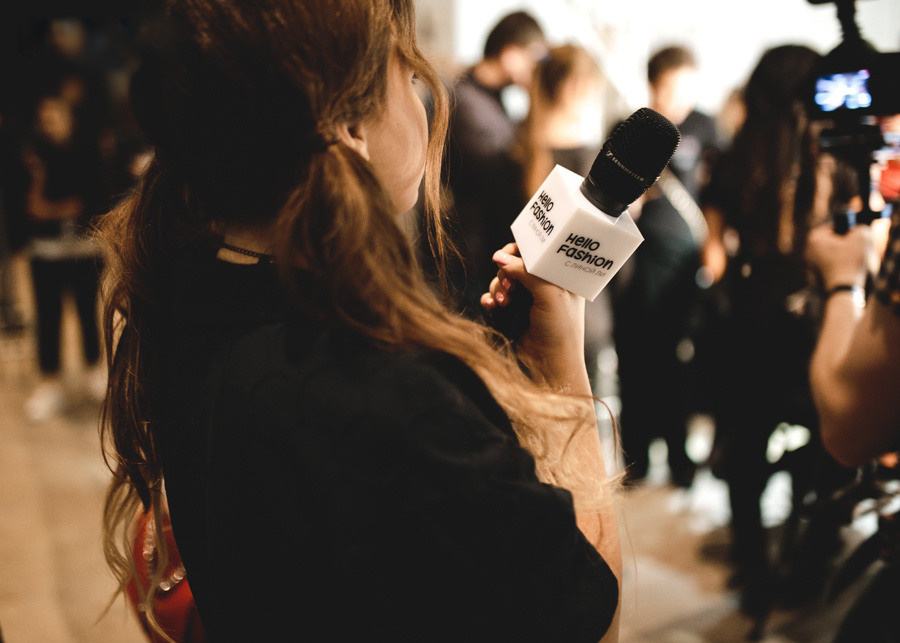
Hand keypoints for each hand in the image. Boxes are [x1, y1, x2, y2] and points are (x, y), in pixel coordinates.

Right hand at [481, 243, 586, 388]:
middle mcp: (541, 283)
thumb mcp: (549, 294)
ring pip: (501, 279)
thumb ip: (526, 272)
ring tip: (503, 302)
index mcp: (557, 275)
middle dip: (506, 272)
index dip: (520, 250)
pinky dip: (489, 298)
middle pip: (513, 263)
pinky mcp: (510, 311)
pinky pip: (492, 296)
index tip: (508, 257)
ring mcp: (524, 297)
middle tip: (509, 286)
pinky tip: (492, 306)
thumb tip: (499, 257)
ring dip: (497, 287)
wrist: (549, 364)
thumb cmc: (560, 329)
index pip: (536, 251)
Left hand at [806, 223, 871, 290]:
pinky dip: (839, 271)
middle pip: (833, 242)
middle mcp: (807, 251)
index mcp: (815, 238)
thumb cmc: (850, 262)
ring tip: (853, 265)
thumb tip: (858, 230)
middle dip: (847, 245)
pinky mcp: (814, 280)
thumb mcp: (861, 237)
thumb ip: (860, 228)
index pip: (836, 226)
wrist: (842, 291)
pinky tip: (847, 275)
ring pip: (833, 257)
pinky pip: (831, 270)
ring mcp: (809, 266)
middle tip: (858, 251)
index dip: (850, 230)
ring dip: (844, 259)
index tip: (857, 237)